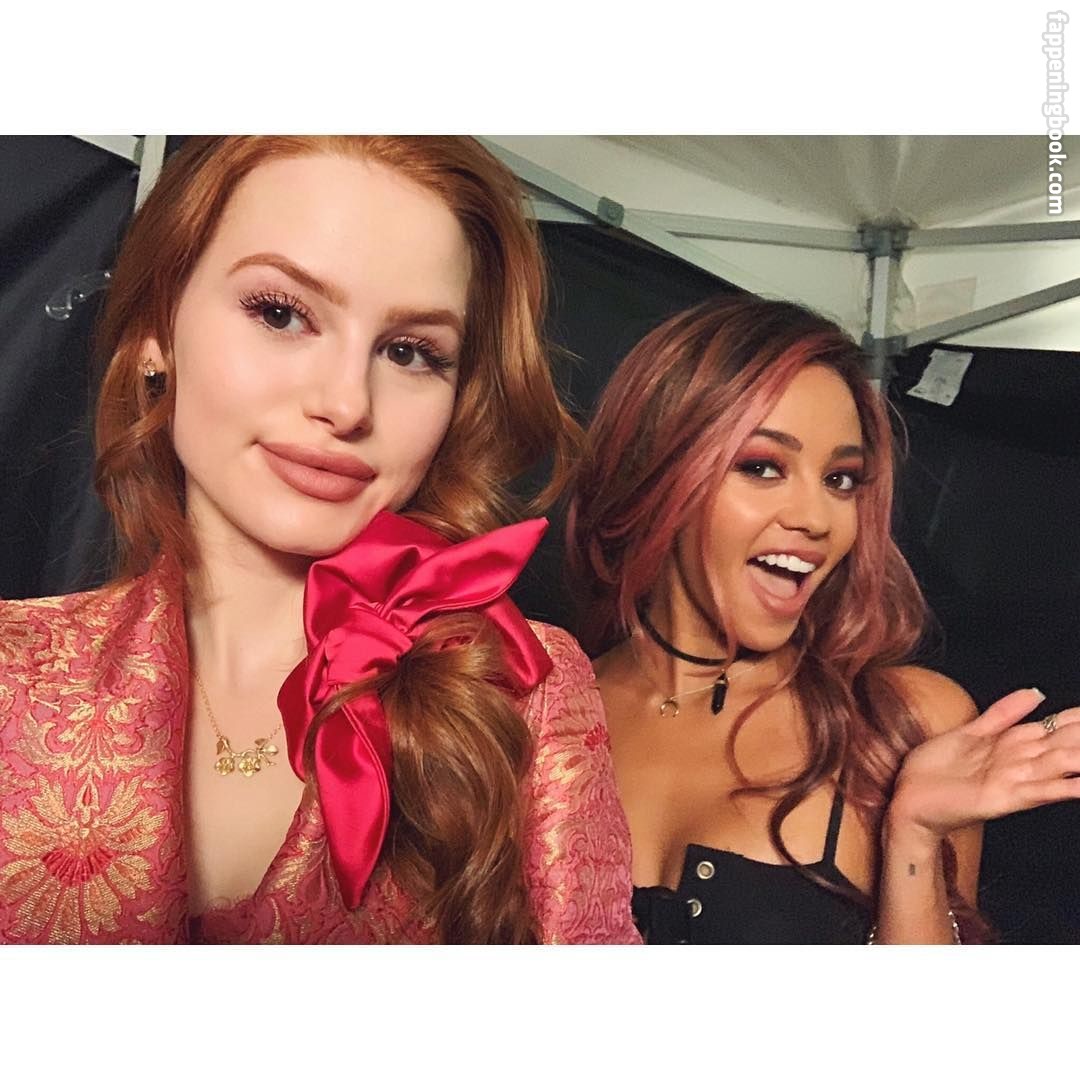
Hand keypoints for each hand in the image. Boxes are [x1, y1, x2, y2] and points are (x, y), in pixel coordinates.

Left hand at [888, 689, 1079, 839]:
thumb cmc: (936, 769)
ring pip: (1062, 763)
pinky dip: (1067, 787)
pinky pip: (1042, 790)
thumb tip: (1036, 692)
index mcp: (1014, 742)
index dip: (1079, 718)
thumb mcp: (971, 732)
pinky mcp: (1004, 797)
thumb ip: (1004, 713)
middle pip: (1067, 742)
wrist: (909, 799)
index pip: (1059, 725)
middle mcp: (1021, 761)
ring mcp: (1016, 779)